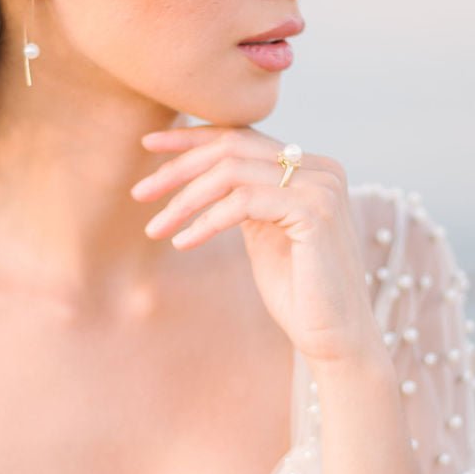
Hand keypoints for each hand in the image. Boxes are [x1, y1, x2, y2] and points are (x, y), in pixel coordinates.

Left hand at [131, 124, 383, 366]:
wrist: (335, 337)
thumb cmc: (297, 291)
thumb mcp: (263, 231)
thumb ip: (244, 197)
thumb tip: (200, 173)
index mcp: (310, 167)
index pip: (242, 136)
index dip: (192, 138)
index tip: (148, 146)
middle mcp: (321, 168)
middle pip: (233, 146)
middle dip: (178, 167)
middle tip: (138, 193)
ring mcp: (321, 187)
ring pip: (232, 171)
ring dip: (184, 200)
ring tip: (154, 229)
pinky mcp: (315, 212)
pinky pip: (242, 202)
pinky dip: (206, 221)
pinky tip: (183, 242)